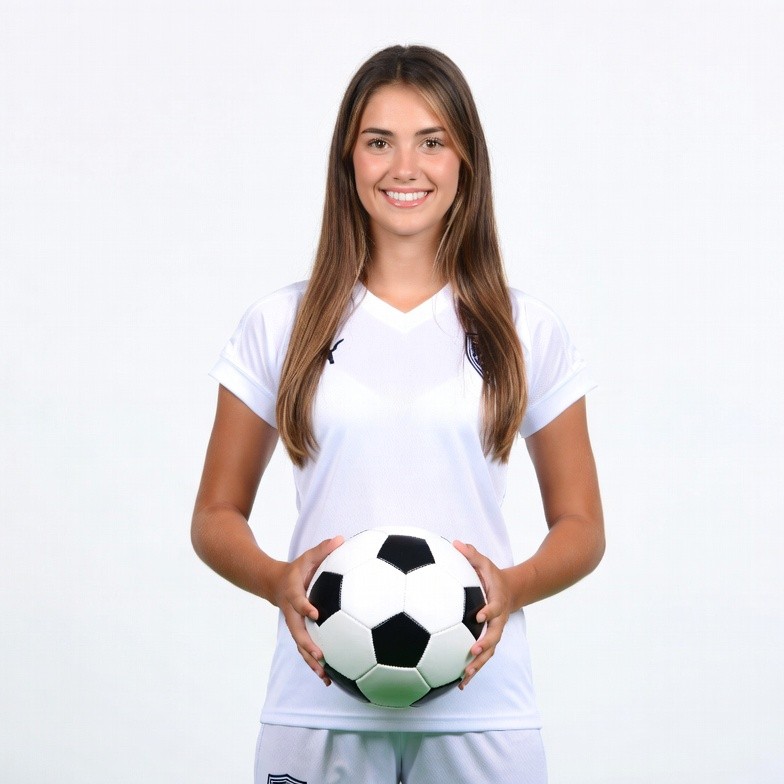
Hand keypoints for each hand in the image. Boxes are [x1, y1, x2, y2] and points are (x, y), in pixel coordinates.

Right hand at [272, 535, 343, 685]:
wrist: (275, 584)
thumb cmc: (297, 569)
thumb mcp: (307, 557)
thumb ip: (323, 549)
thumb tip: (342, 538)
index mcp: (293, 594)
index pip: (298, 602)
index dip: (305, 607)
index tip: (315, 613)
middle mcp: (292, 613)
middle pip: (298, 633)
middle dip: (308, 645)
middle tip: (321, 656)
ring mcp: (295, 625)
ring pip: (301, 647)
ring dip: (311, 662)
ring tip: (325, 676)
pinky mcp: (300, 633)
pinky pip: (306, 650)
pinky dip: (315, 664)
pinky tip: (329, 678)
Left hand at [452, 540, 512, 689]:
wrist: (510, 591)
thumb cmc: (491, 575)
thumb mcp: (484, 562)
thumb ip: (470, 554)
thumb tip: (454, 542)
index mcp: (496, 601)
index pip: (494, 607)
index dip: (488, 611)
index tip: (478, 615)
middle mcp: (497, 620)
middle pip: (494, 636)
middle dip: (484, 645)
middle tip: (472, 652)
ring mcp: (494, 633)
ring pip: (489, 652)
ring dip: (478, 665)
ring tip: (464, 678)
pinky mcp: (488, 641)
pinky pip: (482, 657)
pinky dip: (473, 670)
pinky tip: (459, 684)